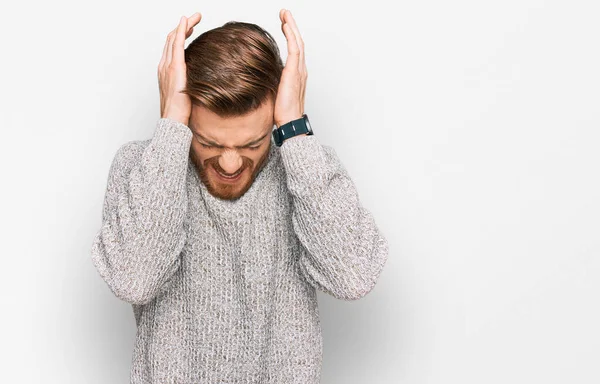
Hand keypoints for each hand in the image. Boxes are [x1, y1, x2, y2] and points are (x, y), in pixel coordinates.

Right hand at [158, 12, 201, 125]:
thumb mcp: (187, 92)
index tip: (191, 29)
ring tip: (195, 17)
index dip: (181, 35)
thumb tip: (203, 80)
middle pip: (172, 39)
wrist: (173, 119)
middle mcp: (165, 65)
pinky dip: (181, 31)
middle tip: (195, 17)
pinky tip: (186, 23)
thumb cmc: (180, 110)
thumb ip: (191, 82)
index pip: (173, 47)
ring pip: (174, 38)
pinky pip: (177, 44)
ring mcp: (168, 65)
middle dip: (184, 26)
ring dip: (185, 25)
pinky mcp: (174, 68)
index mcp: (167, 71)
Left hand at [274, 9, 307, 127]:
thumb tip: (257, 75)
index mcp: (295, 74)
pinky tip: (286, 26)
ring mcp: (299, 70)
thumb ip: (270, 81)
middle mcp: (300, 70)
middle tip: (284, 13)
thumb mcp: (273, 92)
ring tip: (285, 15)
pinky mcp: (294, 72)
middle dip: (291, 26)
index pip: (295, 49)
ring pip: (298, 42)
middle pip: (298, 42)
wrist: (289, 122)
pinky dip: (291, 36)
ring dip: (291, 27)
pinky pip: (295, 49)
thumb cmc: (281, 112)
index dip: (290, 35)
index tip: (283, 25)